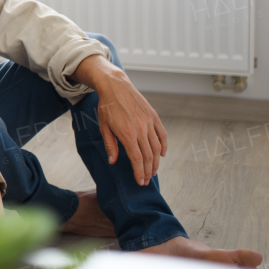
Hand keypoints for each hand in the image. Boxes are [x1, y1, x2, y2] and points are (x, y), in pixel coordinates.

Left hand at [74, 54, 167, 185]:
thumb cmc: (107, 107)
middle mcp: (141, 129)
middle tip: (147, 180)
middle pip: (149, 156)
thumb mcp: (104, 127)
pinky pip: (162, 134)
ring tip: (153, 171)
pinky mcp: (154, 116)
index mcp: (127, 134)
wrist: (116, 86)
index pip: (137, 159)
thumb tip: (113, 162)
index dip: (140, 172)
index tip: (140, 182)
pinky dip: (164, 146)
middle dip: (148, 171)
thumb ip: (110, 145)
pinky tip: (162, 154)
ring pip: (157, 147)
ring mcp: (149, 122)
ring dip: (157, 162)